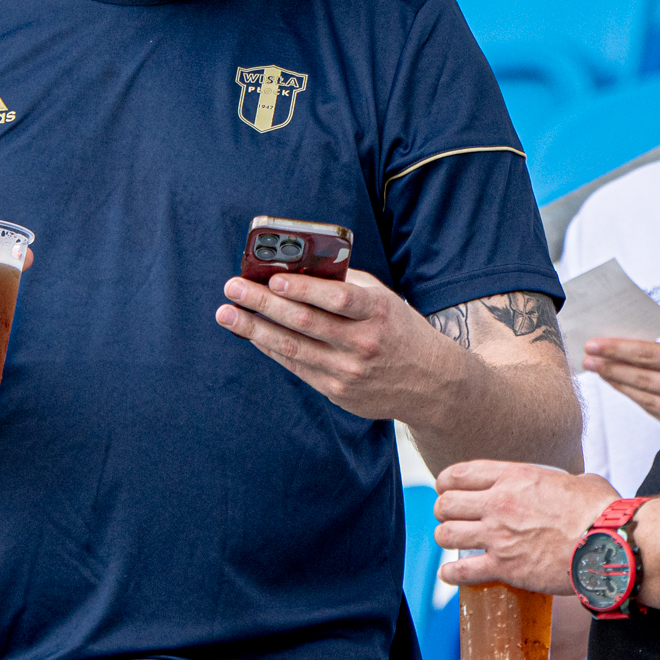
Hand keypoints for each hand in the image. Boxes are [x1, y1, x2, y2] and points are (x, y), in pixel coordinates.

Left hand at [215, 268, 460, 423]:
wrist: (431, 383)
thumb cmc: (398, 328)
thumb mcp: (382, 299)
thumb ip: (345, 283)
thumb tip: (296, 267)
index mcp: (377, 312)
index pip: (336, 299)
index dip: (302, 289)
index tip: (271, 279)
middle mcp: (363, 344)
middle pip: (305, 322)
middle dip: (262, 304)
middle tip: (232, 288)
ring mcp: (349, 372)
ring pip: (293, 347)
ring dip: (254, 330)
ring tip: (227, 314)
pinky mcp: (338, 393)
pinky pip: (297, 366)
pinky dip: (271, 348)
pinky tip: (252, 334)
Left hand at [434, 460, 618, 595]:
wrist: (606, 544)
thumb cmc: (599, 512)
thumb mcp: (577, 481)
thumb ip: (559, 482)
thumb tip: (566, 488)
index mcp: (514, 477)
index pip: (461, 473)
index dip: (446, 481)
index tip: (445, 487)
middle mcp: (499, 504)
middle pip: (447, 503)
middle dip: (443, 509)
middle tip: (448, 515)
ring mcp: (498, 536)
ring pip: (448, 534)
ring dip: (445, 537)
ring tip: (449, 540)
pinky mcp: (504, 567)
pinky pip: (463, 571)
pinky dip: (451, 573)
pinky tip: (448, 574)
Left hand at [583, 336, 659, 423]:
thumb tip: (635, 346)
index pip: (649, 354)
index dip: (618, 349)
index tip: (593, 345)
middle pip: (643, 378)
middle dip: (611, 368)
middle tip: (588, 360)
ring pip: (647, 398)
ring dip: (620, 384)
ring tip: (599, 372)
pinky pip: (656, 412)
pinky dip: (637, 398)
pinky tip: (624, 389)